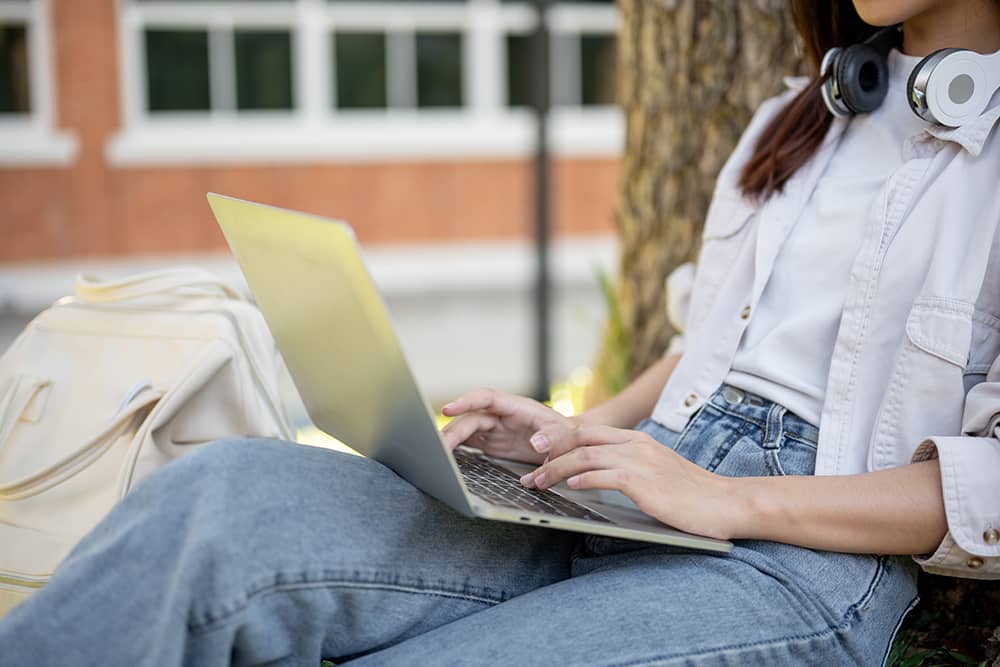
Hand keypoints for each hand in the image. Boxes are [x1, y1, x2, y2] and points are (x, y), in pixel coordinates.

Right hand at [440, 389, 571, 463]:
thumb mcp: (567, 436)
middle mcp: (502, 415)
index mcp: (517, 407)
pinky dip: (457, 448)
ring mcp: (496, 429)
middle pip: (472, 418)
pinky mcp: (493, 443)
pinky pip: (470, 442)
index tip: (448, 409)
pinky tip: (446, 457)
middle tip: (439, 448)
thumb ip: (554, 438)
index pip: (487, 398)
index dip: (466, 401)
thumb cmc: (569, 436)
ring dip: (451, 439)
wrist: (570, 444)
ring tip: (436, 454)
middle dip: (454, 431)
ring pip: (467, 429)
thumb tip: (537, 443)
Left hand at [520, 422, 738, 539]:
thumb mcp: (656, 473)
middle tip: (526, 457)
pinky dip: (582, 478)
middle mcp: (636, 445)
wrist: (727, 503)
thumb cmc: (692, 495)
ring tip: (537, 481)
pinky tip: (569, 486)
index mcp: (637, 440)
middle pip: (581, 436)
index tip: (537, 447)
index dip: (559, 436)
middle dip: (549, 445)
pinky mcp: (645, 482)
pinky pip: (605, 475)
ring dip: (556, 468)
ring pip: (586, 455)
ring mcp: (641, 461)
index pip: (589, 430)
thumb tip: (591, 477)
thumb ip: (627, 469)